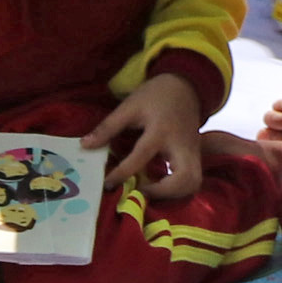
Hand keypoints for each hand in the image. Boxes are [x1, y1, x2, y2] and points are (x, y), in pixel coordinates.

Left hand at [90, 71, 206, 202]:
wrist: (185, 86)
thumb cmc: (155, 95)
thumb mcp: (129, 106)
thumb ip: (108, 127)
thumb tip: (85, 145)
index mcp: (161, 130)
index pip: (141, 157)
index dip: (122, 173)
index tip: (108, 185)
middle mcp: (181, 145)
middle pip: (185, 179)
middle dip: (162, 193)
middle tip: (140, 193)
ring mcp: (193, 152)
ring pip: (193, 183)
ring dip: (173, 195)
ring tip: (150, 192)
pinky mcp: (196, 157)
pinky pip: (193, 180)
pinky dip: (178, 190)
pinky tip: (160, 189)